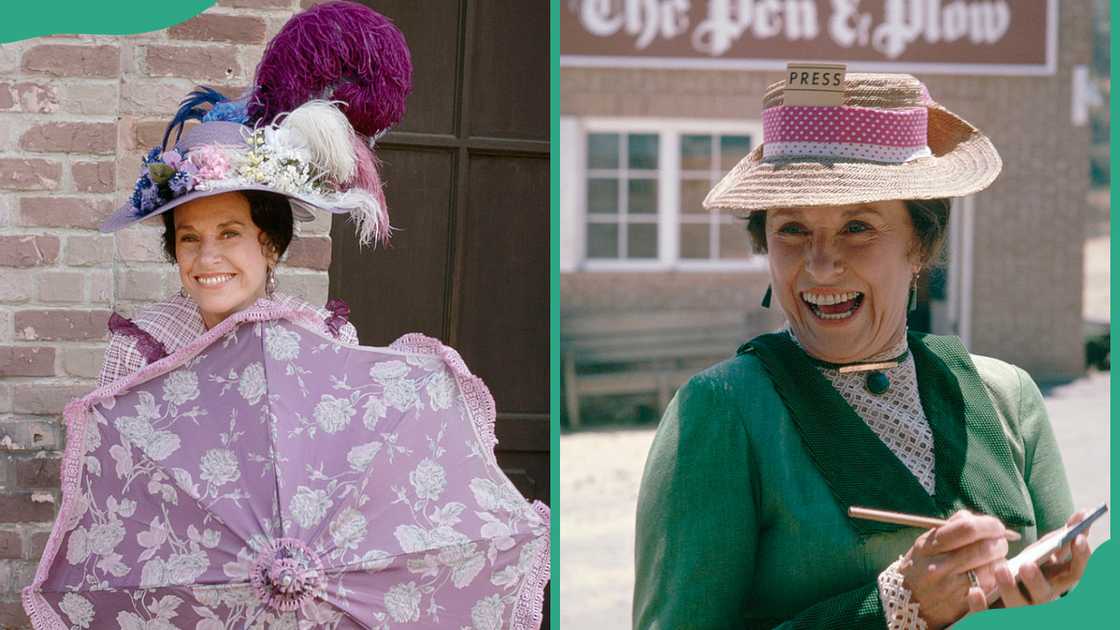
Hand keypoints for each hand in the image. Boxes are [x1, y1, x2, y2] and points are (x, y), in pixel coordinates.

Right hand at [898, 510, 1011, 628]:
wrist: (908, 602)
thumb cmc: (921, 566)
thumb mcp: (926, 543)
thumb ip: (951, 527)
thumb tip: (978, 519)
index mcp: (929, 546)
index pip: (968, 529)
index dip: (989, 525)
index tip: (996, 526)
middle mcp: (939, 566)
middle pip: (984, 549)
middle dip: (1000, 542)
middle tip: (1000, 542)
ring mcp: (951, 587)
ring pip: (991, 568)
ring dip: (999, 560)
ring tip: (994, 558)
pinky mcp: (963, 603)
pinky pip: (990, 586)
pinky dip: (995, 577)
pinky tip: (989, 573)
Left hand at [971, 509, 1093, 609]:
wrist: (1000, 597)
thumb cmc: (1027, 570)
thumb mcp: (1044, 555)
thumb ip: (1058, 539)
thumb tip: (1083, 514)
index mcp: (1055, 582)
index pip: (1074, 573)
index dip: (1080, 557)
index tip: (1078, 538)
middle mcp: (1040, 598)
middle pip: (1045, 594)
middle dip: (1037, 581)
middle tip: (1026, 565)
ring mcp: (1020, 608)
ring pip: (1018, 605)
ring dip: (1010, 589)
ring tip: (1000, 570)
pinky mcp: (996, 614)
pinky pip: (988, 614)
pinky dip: (982, 605)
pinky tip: (974, 592)